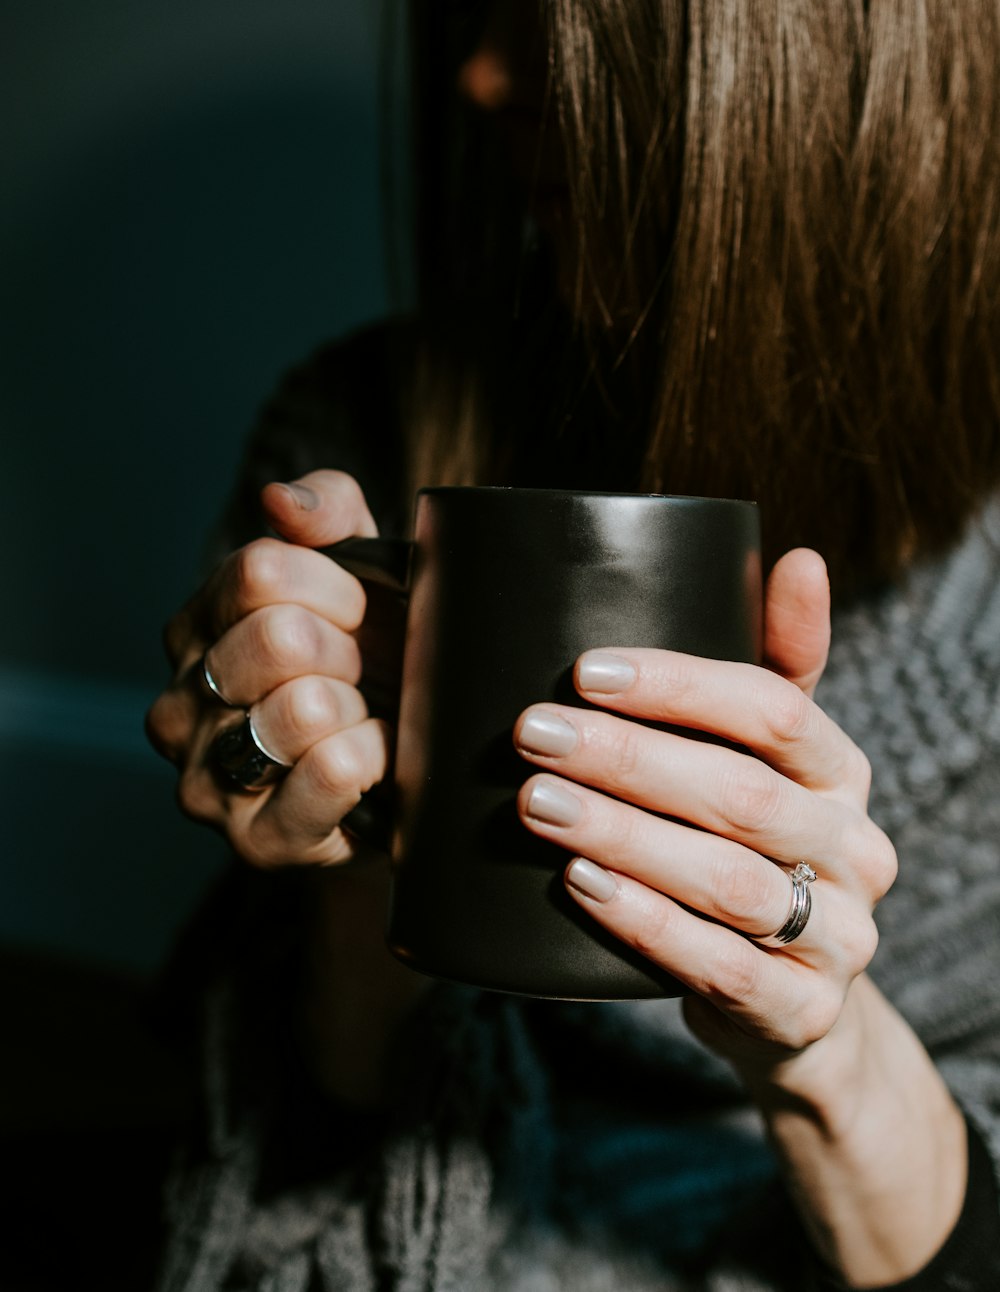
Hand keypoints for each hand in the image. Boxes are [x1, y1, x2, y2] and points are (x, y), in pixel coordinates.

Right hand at [145, 471, 400, 868]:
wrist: (408, 771)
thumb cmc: (378, 658)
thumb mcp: (363, 566)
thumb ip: (326, 511)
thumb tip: (278, 500)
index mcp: (195, 629)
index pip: (260, 571)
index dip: (337, 586)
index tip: (362, 610)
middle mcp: (179, 703)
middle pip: (279, 637)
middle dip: (351, 650)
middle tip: (365, 676)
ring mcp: (205, 779)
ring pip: (303, 708)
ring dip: (363, 710)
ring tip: (365, 721)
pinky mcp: (255, 840)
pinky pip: (330, 773)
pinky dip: (376, 758)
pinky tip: (377, 761)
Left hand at [513, 549, 898, 1074]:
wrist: (788, 1000)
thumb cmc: (750, 849)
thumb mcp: (767, 760)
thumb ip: (775, 664)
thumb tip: (799, 558)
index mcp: (843, 771)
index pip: (777, 709)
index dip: (680, 685)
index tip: (586, 669)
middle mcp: (856, 849)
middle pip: (740, 793)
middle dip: (626, 759)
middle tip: (531, 733)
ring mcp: (839, 936)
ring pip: (725, 880)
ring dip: (622, 836)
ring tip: (536, 803)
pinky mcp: (803, 1010)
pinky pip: (721, 966)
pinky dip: (645, 924)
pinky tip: (578, 885)